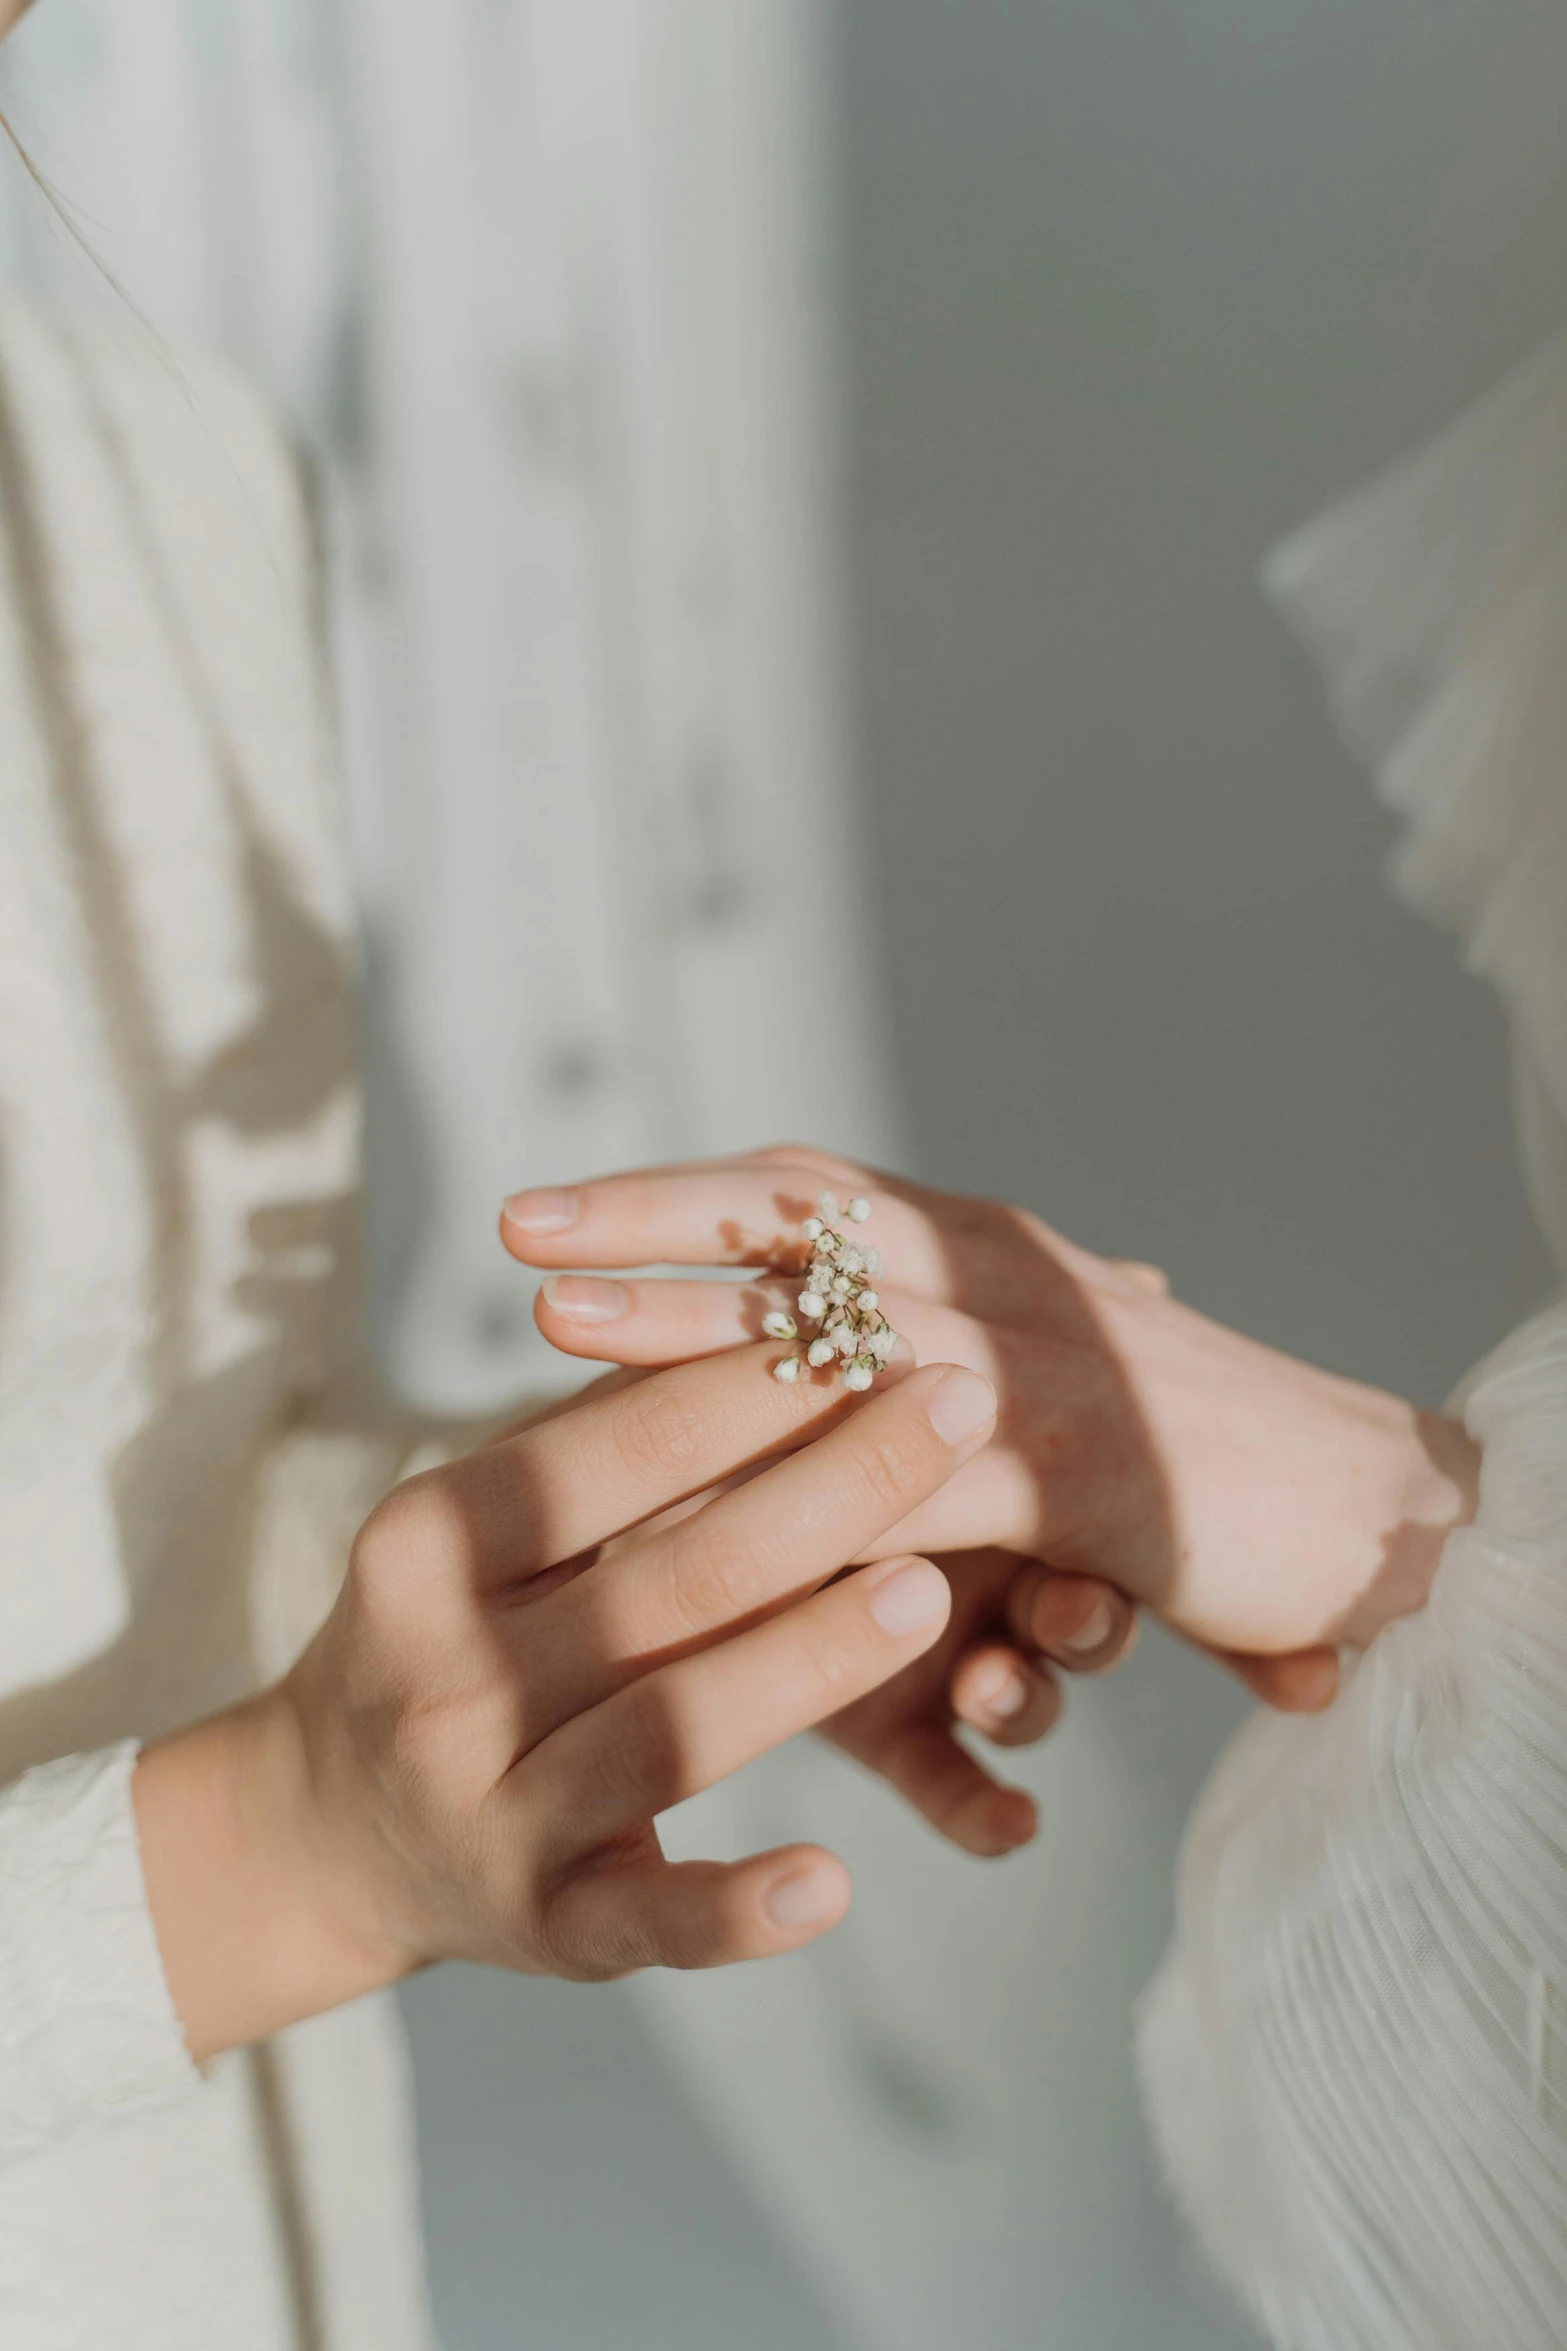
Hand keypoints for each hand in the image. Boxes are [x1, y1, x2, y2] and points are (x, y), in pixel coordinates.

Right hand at [134, 1345, 997, 2059]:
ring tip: (930, 1590)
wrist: (327, 1828)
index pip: (612, 1451)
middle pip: (672, 1577)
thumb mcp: (479, 1521)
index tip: (874, 1329)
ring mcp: (497, 1811)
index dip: (752, 1388)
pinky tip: (831, 1880)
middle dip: (835, 1486)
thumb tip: (761, 1308)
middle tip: (963, 1411)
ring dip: (809, 1659)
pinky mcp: (548, 1929)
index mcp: (433, 1546)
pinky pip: (652, 1922)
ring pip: (676, 1731)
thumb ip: (598, 1435)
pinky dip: (738, 1909)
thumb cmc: (451, 1628)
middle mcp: (452, 1678)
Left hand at [501, 1147, 1481, 1709]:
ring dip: (695, 1323)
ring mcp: (1041, 1363)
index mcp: (979, 1247)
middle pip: (801, 1230)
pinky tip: (715, 1504)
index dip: (671, 1197)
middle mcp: (999, 1277)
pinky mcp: (1085, 1468)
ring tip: (563, 1326)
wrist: (1356, 1501)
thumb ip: (924, 1356)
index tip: (541, 1212)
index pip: (804, 1195)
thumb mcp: (1034, 1371)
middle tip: (515, 1235)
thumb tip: (800, 1353)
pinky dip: (812, 1485)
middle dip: (651, 1227)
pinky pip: (926, 1475)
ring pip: (841, 1330)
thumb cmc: (1177, 1446)